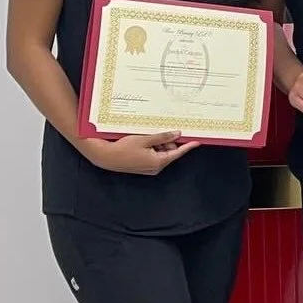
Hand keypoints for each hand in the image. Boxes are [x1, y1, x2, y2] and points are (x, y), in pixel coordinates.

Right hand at [83, 131, 197, 175]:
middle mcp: (156, 167)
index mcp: (159, 162)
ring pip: (161, 153)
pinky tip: (144, 142)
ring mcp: (149, 168)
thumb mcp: (146, 139)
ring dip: (158, 144)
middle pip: (169, 152)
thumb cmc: (124, 148)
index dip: (188, 146)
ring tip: (146, 138)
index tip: (197, 142)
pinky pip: (154, 156)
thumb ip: (163, 137)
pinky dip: (152, 148)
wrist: (106, 157)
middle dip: (167, 142)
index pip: (178, 153)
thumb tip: (177, 134)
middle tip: (157, 133)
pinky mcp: (143, 167)